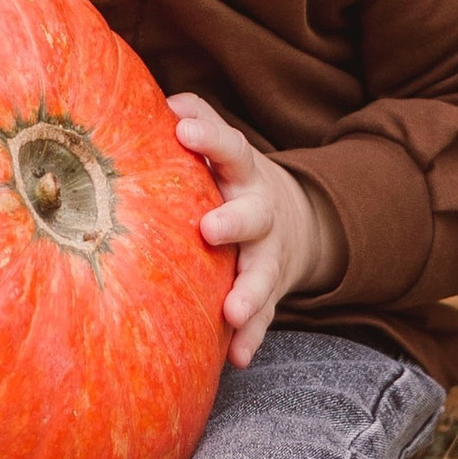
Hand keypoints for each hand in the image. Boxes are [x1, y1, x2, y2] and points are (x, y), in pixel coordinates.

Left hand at [168, 92, 338, 368]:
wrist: (294, 221)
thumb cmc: (231, 180)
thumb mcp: (223, 149)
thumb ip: (197, 123)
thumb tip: (163, 100)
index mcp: (242, 172)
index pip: (229, 147)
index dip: (208, 138)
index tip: (183, 129)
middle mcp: (260, 211)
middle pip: (254, 214)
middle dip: (234, 221)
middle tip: (209, 228)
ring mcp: (267, 255)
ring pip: (262, 273)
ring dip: (248, 293)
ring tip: (231, 311)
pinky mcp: (270, 292)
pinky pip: (263, 318)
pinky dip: (252, 337)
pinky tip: (237, 357)